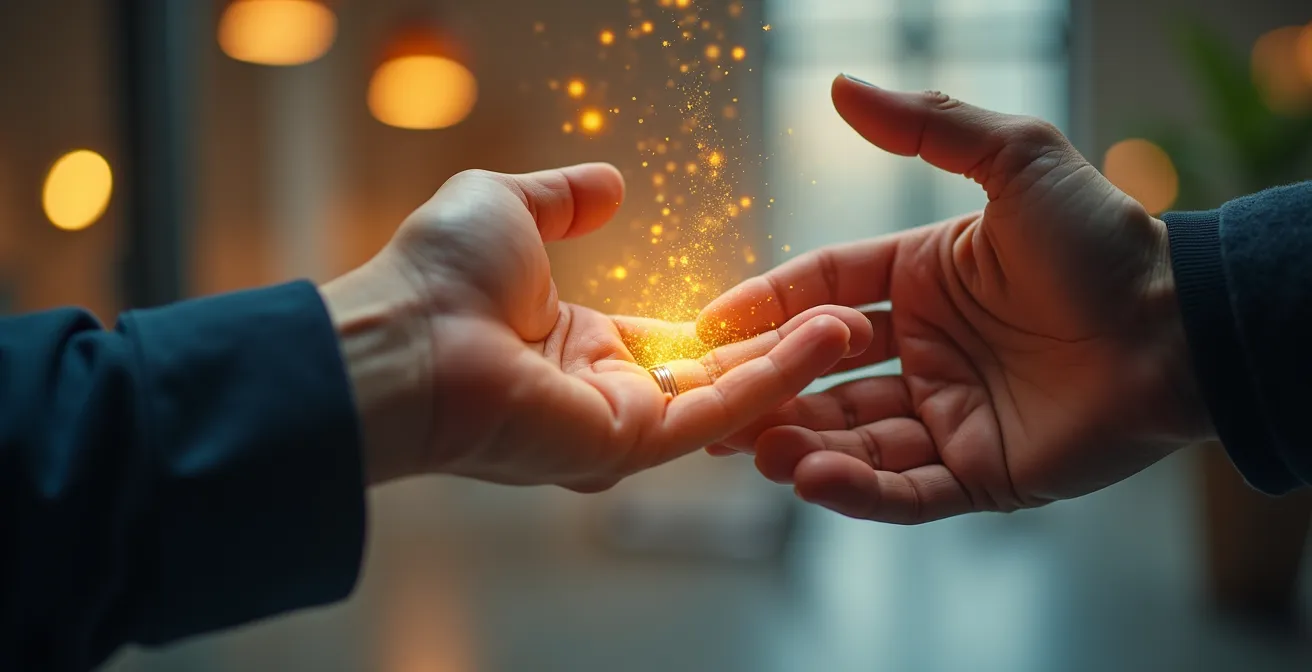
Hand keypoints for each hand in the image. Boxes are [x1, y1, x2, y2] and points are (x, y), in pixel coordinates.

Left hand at [320, 164, 873, 491]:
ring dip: (790, 367)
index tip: (778, 304)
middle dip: (775, 354)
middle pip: (708, 378)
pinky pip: (714, 414)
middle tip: (841, 324)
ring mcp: (615, 427)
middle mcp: (599, 396)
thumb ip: (564, 196)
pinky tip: (823, 341)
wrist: (402, 335)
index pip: (668, 343)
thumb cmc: (434, 276)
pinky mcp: (625, 444)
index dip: (723, 325)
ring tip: (852, 329)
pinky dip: (772, 380)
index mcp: (573, 347)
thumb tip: (609, 184)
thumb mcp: (508, 205)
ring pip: (724, 401)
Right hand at [696, 76, 1214, 522]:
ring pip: (852, 435)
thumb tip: (839, 84)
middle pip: (822, 372)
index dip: (765, 305)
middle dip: (764, 386)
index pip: (822, 291)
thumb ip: (928, 123)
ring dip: (797, 442)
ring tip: (750, 445)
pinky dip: (856, 489)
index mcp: (921, 281)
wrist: (1184, 330)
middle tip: (706, 398)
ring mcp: (948, 415)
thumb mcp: (1017, 160)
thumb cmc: (1105, 242)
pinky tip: (811, 479)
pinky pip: (905, 490)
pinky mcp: (978, 474)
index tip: (708, 322)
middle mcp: (925, 349)